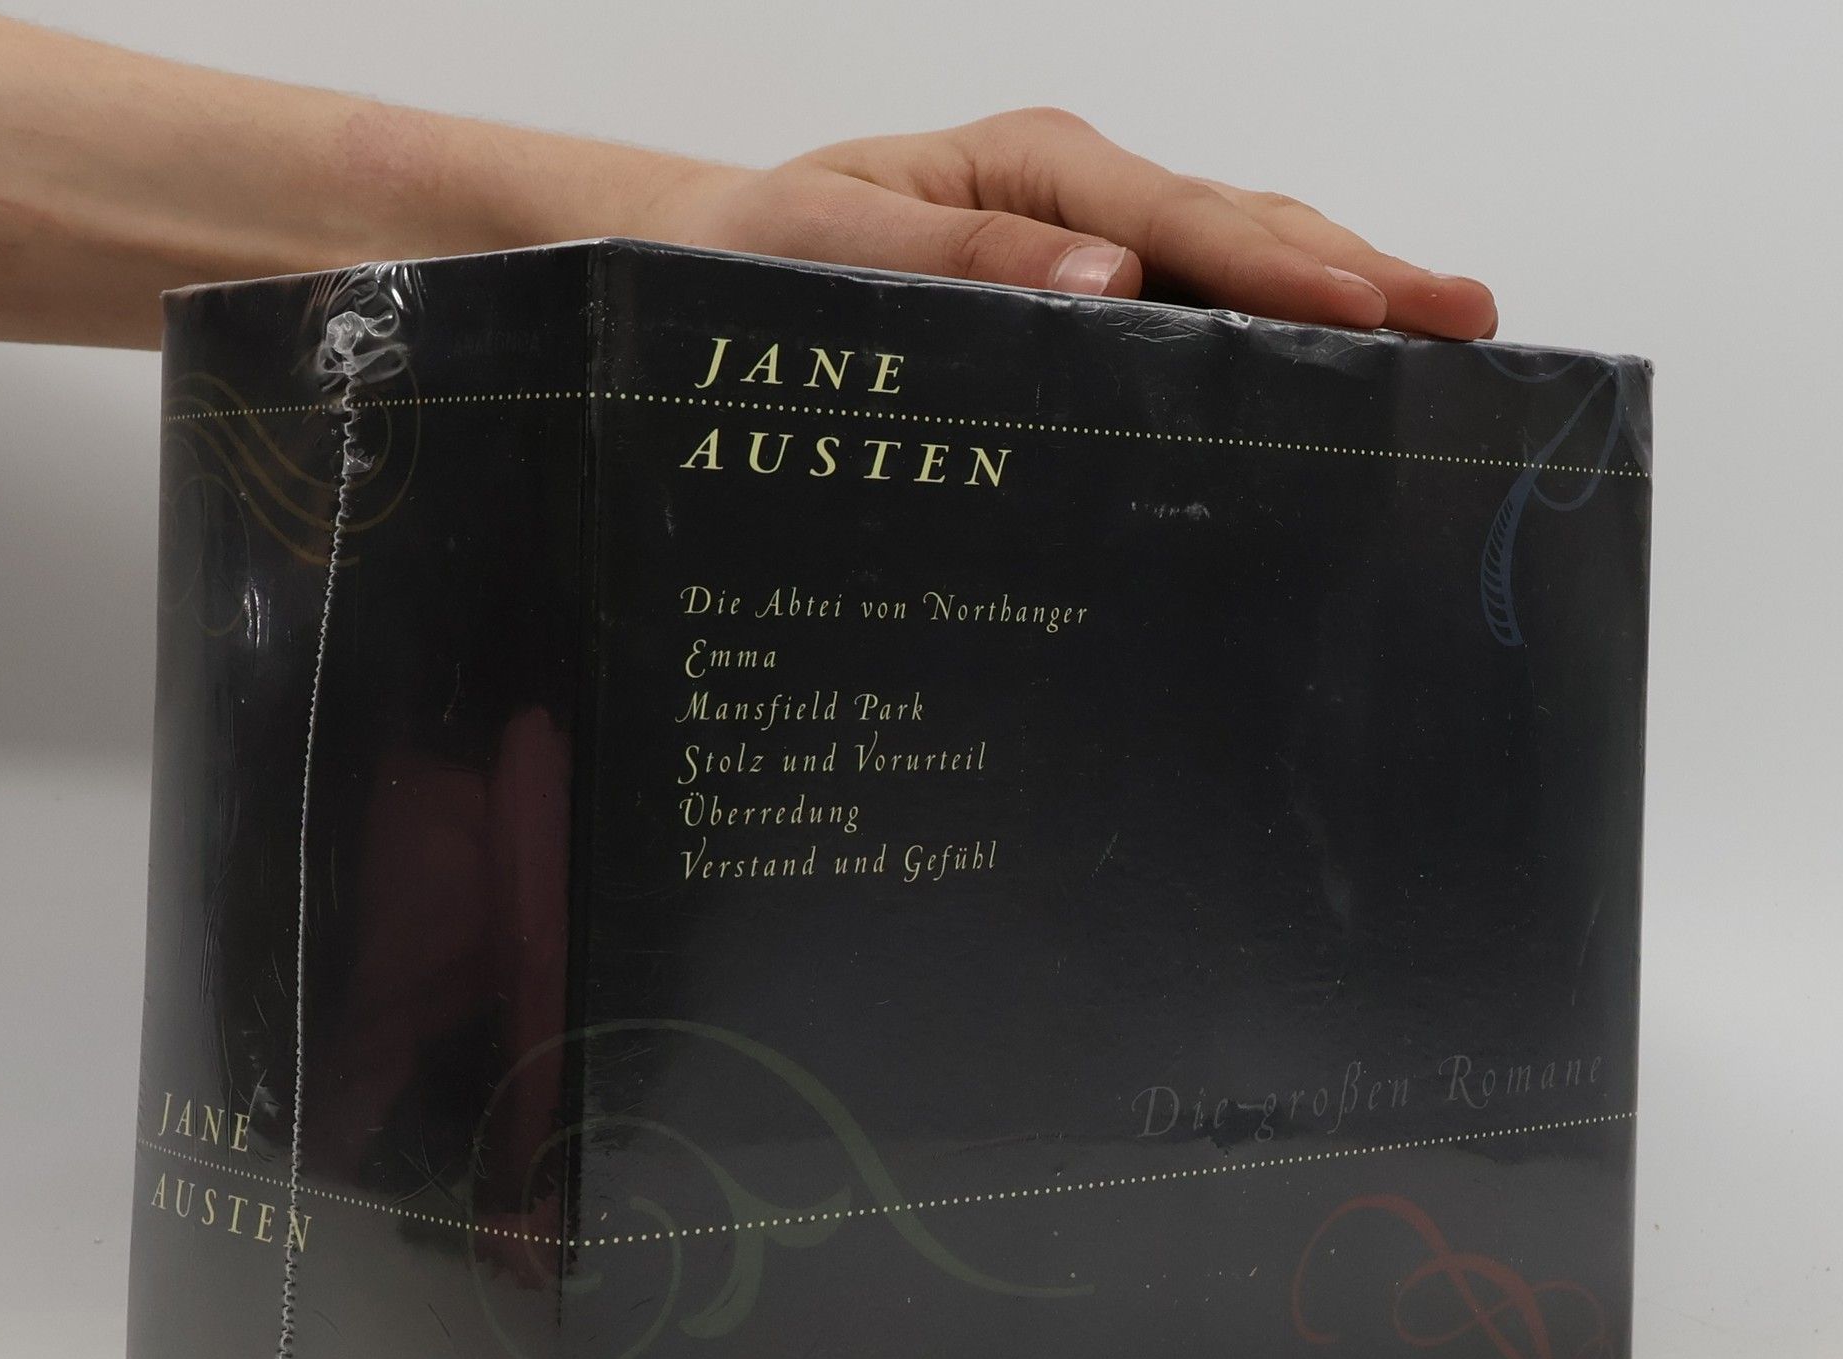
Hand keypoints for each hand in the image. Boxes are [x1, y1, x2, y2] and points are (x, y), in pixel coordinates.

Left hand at [632, 108, 1497, 339]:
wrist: (712, 270)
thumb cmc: (756, 258)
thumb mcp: (826, 248)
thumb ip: (952, 258)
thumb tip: (1102, 283)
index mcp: (1036, 168)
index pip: (1180, 220)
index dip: (1278, 272)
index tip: (1366, 315)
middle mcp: (1082, 200)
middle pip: (1245, 228)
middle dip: (1359, 273)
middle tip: (1467, 322)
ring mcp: (1093, 246)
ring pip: (1240, 263)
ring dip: (1342, 298)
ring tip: (1443, 338)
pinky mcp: (1086, 298)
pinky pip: (1199, 310)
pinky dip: (1276, 334)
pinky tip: (1335, 371)